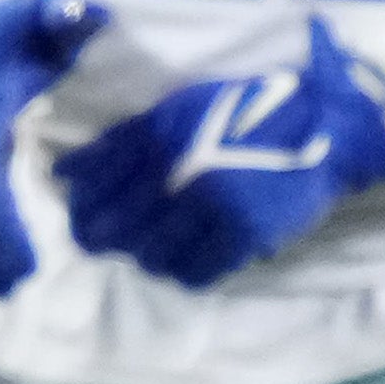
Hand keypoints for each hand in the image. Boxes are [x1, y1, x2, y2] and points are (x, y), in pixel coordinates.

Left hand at [55, 20, 384, 284]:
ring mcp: (213, 207)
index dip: (83, 213)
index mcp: (160, 137)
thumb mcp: (177, 110)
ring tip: (160, 248)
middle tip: (116, 244)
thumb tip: (65, 174)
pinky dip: (186, 271)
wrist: (319, 122)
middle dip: (109, 242)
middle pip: (119, 231)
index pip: (97, 188)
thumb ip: (121, 141)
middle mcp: (180, 173)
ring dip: (150, 258)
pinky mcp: (243, 234)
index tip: (84, 223)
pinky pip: (195, 273)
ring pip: (153, 258)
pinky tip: (191, 258)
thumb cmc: (241, 112)